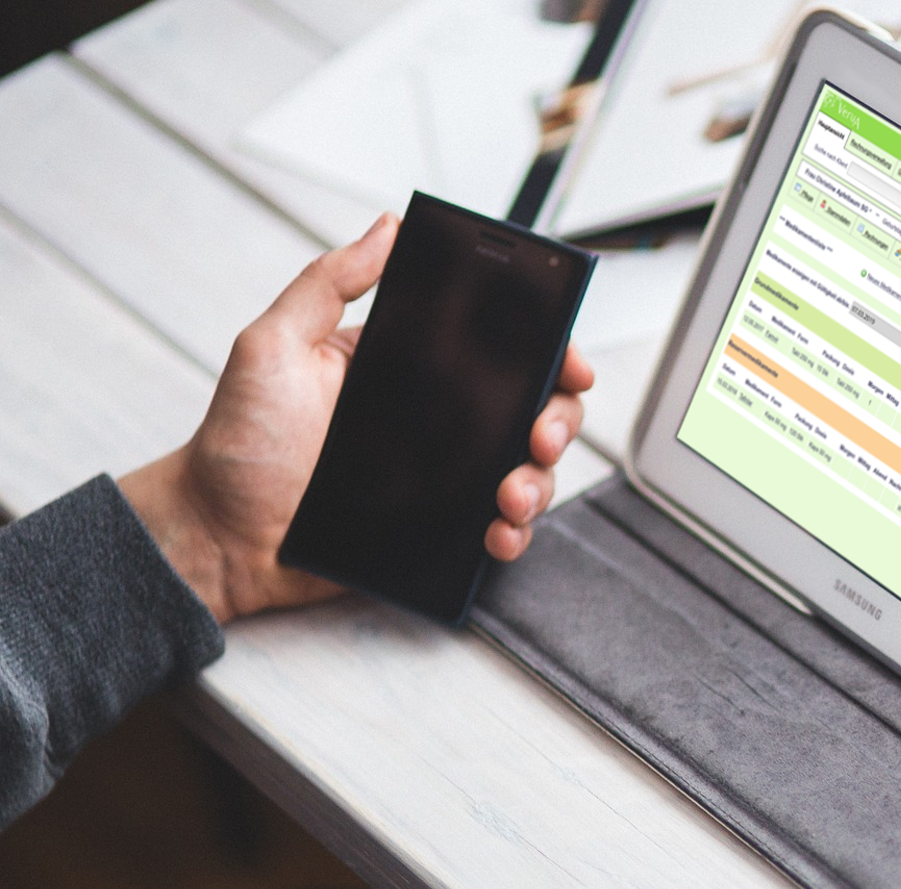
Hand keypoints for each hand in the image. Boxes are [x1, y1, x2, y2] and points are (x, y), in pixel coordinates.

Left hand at [118, 214, 594, 624]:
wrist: (217, 536)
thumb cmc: (236, 443)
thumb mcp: (272, 345)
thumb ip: (327, 282)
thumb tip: (386, 227)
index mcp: (411, 369)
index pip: (499, 350)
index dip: (549, 353)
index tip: (568, 364)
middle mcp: (437, 420)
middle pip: (533, 409)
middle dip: (558, 421)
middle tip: (538, 437)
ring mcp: (443, 476)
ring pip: (527, 471)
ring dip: (538, 482)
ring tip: (509, 495)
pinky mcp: (438, 529)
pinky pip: (498, 528)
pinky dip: (514, 533)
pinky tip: (498, 533)